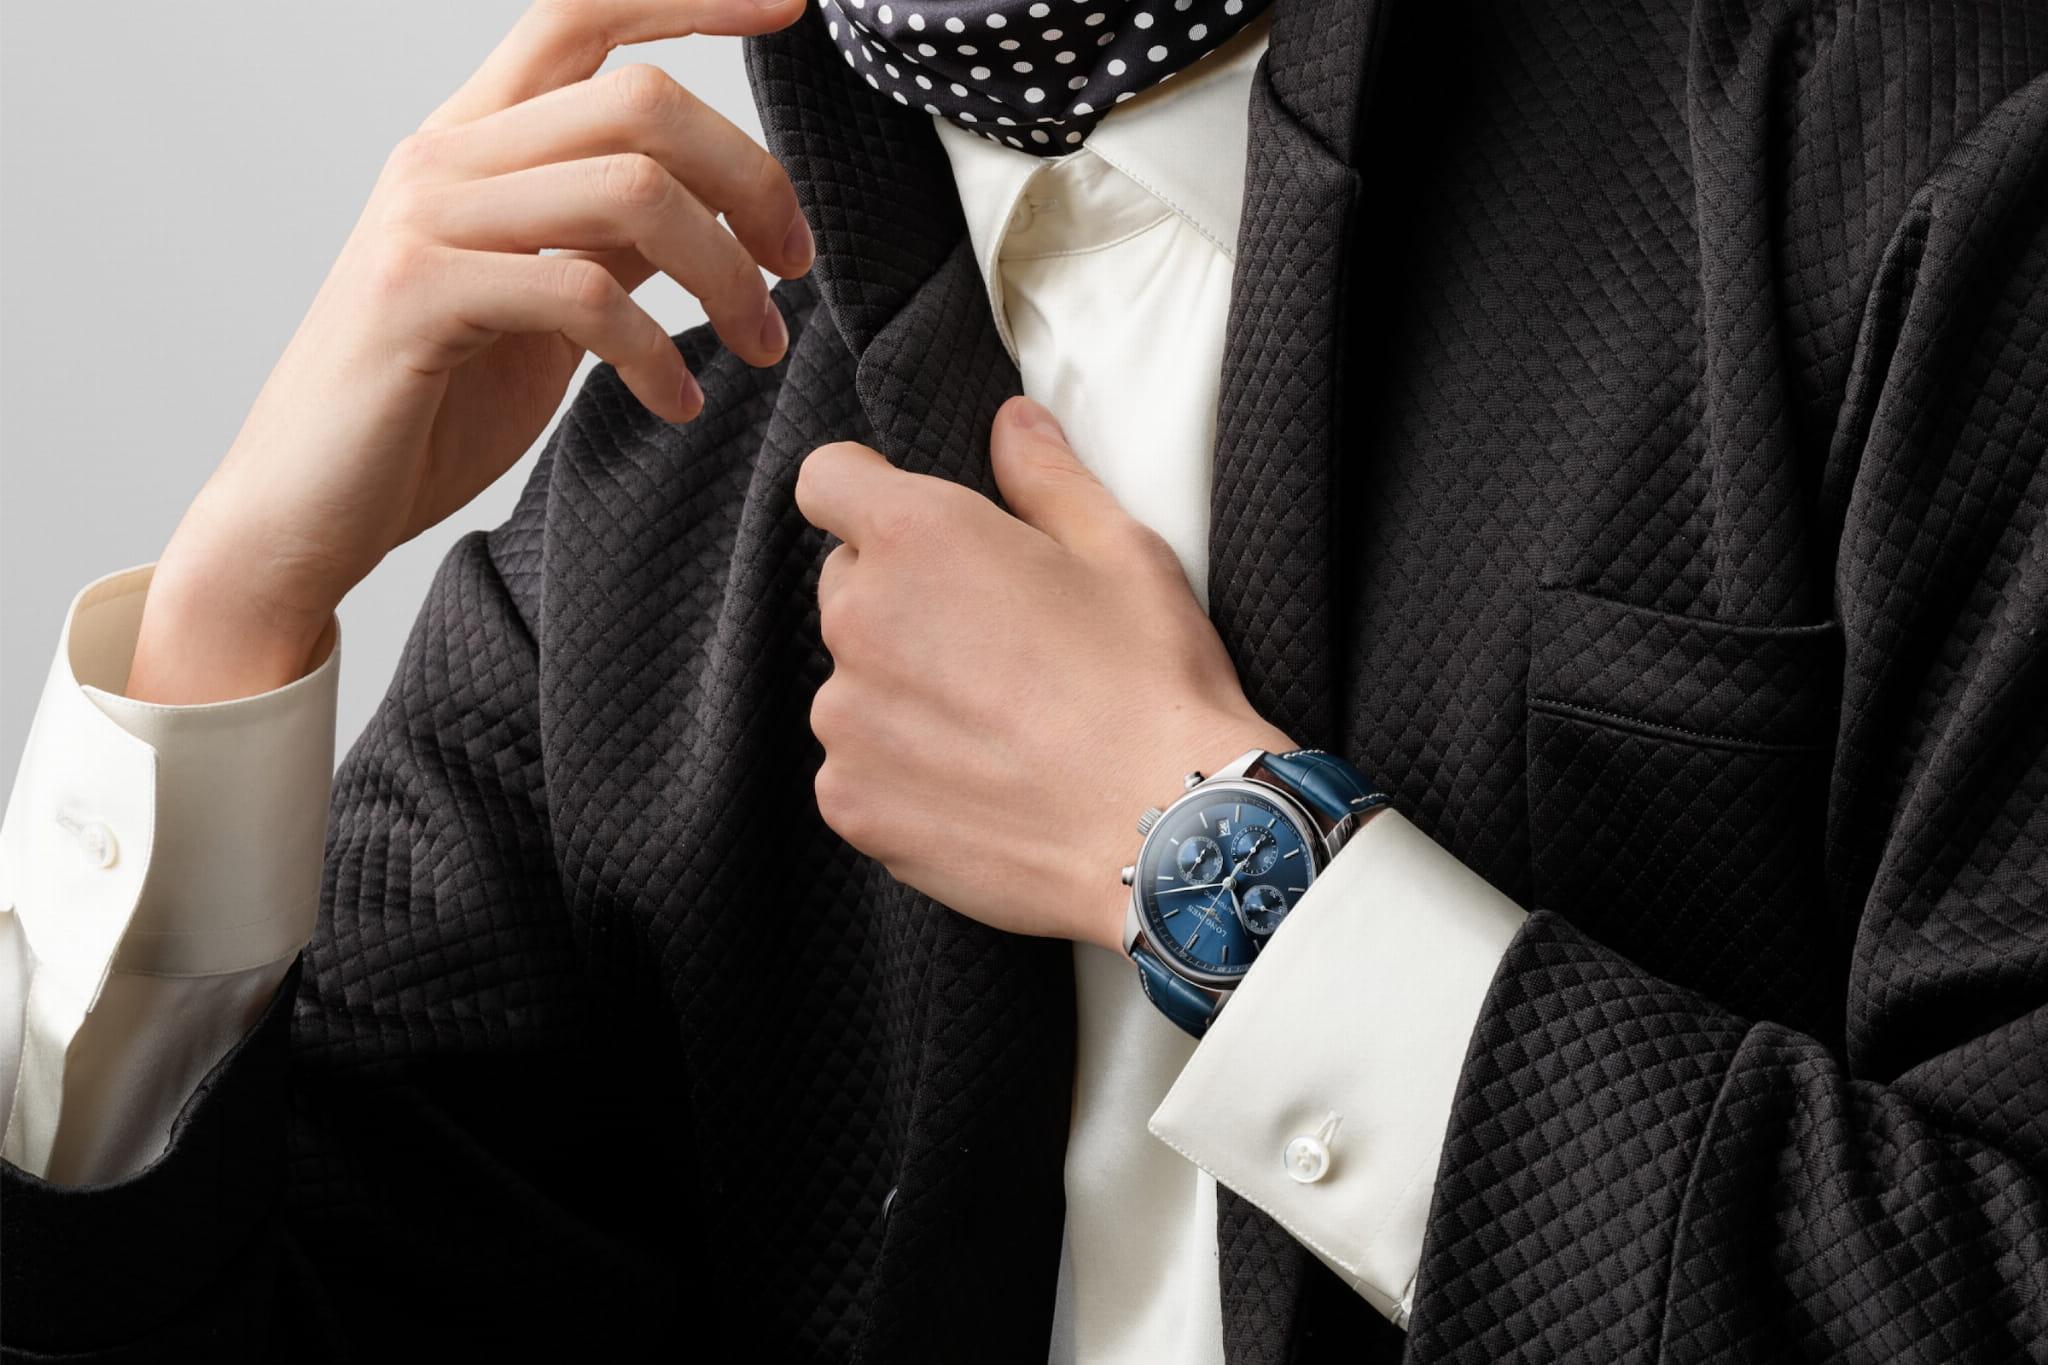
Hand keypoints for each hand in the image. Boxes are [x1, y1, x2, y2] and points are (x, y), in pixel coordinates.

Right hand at [130, 0, 812, 703]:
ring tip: (758, 347)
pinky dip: (660, 354)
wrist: (308, 506)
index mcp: (475, 143)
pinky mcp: (417, 295)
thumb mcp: (540, 306)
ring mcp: (425, 220)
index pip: (582, 15)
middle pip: (640, 99)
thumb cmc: (426, 408)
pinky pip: (586, 295)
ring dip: (726, 276)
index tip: (789, 8)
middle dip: (750, 178)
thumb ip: (607, 242)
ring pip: (631, 189)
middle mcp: (445, 159)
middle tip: (793, 264)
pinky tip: (677, 404)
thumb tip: (706, 208)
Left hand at [795, 396, 1293, 953]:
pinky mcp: (851, 801)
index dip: (865, 494)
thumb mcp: (1119, 550)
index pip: (827, 480)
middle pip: (847, 586)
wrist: (1164, 832)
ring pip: (853, 684)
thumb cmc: (1151, 685)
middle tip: (995, 643)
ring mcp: (846, 719)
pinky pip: (857, 768)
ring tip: (998, 726)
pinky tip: (982, 782)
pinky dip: (901, 772)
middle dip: (904, 601)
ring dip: (902, 693)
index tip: (906, 526)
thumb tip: (1011, 423)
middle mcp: (860, 620)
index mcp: (917, 537)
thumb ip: (1045, 475)